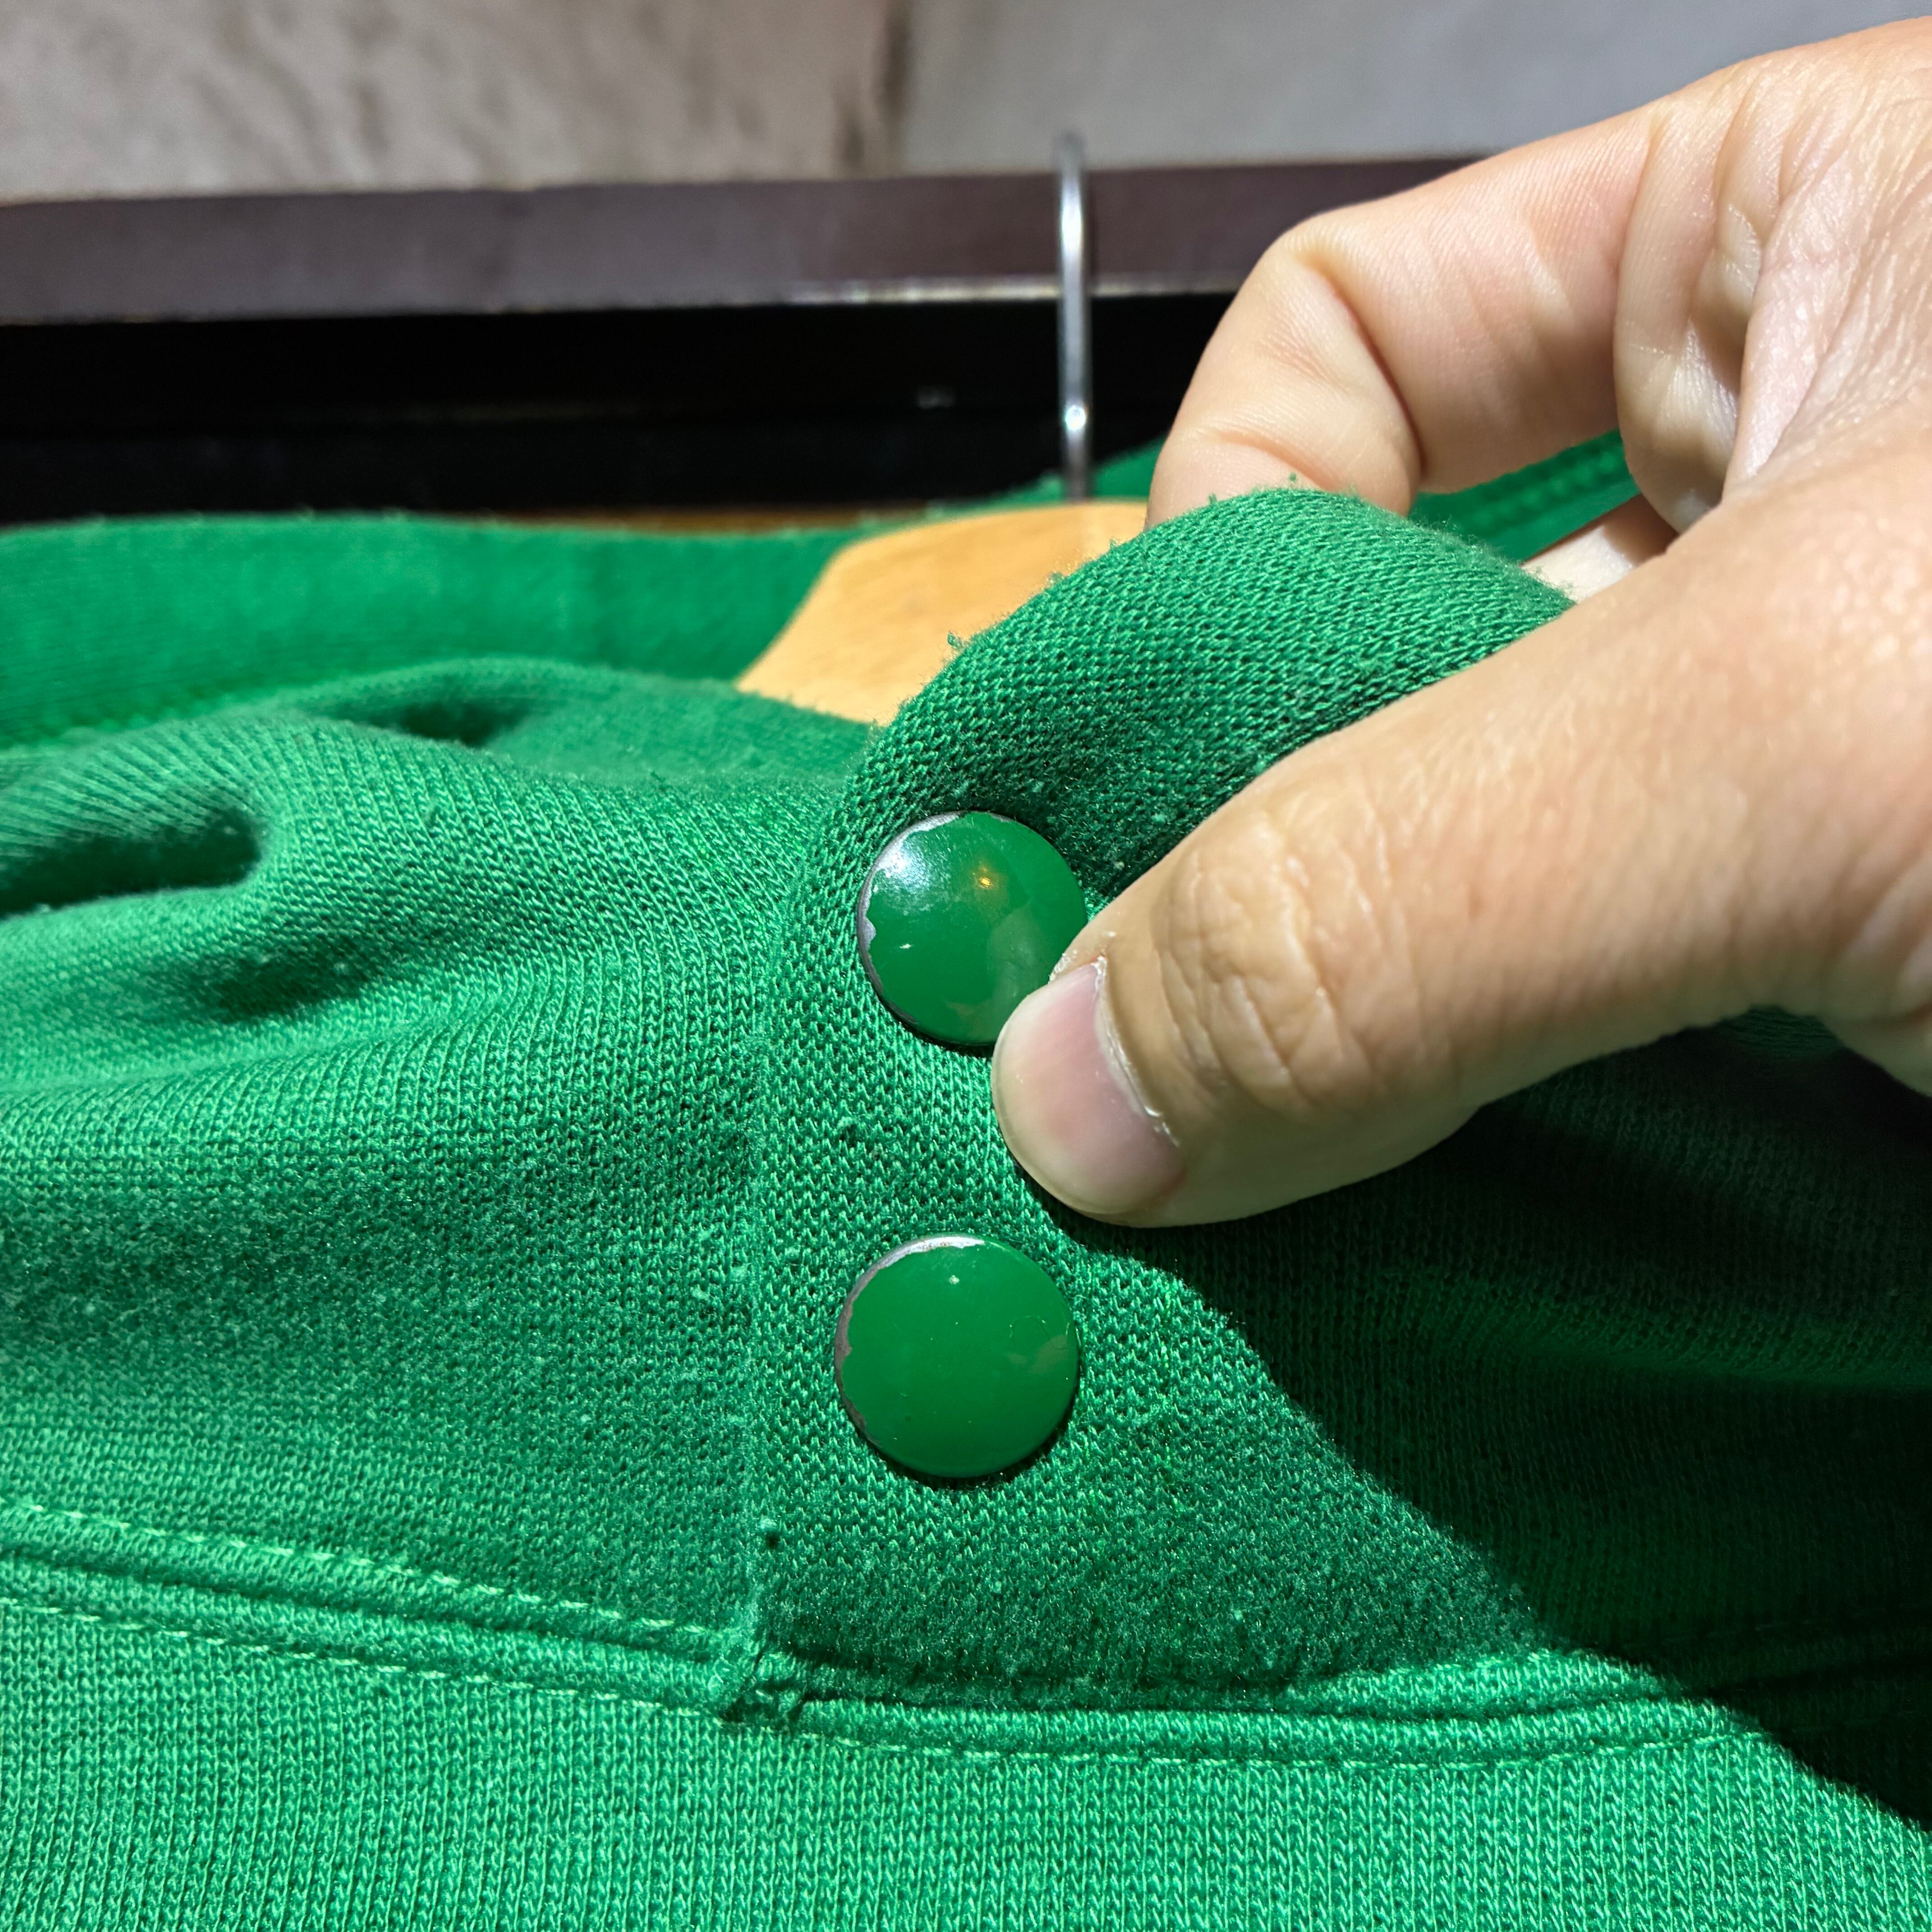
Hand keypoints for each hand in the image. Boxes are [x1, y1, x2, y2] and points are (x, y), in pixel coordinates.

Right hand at [991, 22, 1931, 1225]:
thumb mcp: (1815, 729)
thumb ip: (1403, 883)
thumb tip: (1064, 1085)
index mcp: (1792, 254)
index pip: (1343, 351)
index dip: (1202, 560)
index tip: (1157, 798)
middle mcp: (1793, 494)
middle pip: (1382, 662)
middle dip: (1274, 873)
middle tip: (1178, 1088)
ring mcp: (1838, 756)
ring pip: (1492, 898)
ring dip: (1383, 1077)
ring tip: (1290, 1232)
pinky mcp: (1868, 991)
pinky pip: (1612, 1068)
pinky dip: (1520, 1187)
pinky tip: (1452, 1296)